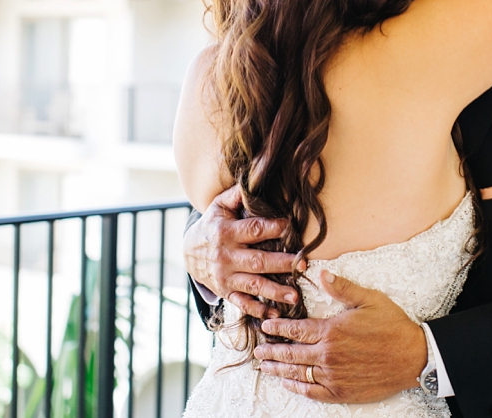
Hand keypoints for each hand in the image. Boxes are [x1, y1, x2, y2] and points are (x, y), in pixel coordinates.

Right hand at [184, 185, 302, 318]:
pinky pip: (242, 303)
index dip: (273, 228)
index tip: (292, 227)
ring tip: (295, 296)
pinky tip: (274, 314)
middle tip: (303, 264)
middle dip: (282, 264)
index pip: (253, 230)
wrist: (188, 252)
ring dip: (275, 292)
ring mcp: (225, 277)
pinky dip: (257, 310)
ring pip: (253, 285)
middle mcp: (225, 256)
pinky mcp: (225, 291)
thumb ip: (237, 195)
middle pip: (258, 261)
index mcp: (226, 233)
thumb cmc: (212, 225)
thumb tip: (256, 176)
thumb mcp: (219, 207)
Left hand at [255, 270, 428, 402]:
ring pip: (297, 373)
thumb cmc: (394, 327)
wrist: (414, 357)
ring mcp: (333, 375)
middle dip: (271, 352)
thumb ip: (343, 289)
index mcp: (331, 331)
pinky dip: (297, 387)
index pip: (296, 329)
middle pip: (290, 354)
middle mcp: (327, 354)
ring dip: (278, 370)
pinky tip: (289, 384)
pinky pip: (312, 391)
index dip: (278, 327)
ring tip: (266, 367)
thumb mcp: (370, 300)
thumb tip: (322, 274)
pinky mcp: (341, 390)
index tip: (266, 326)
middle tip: (259, 351)